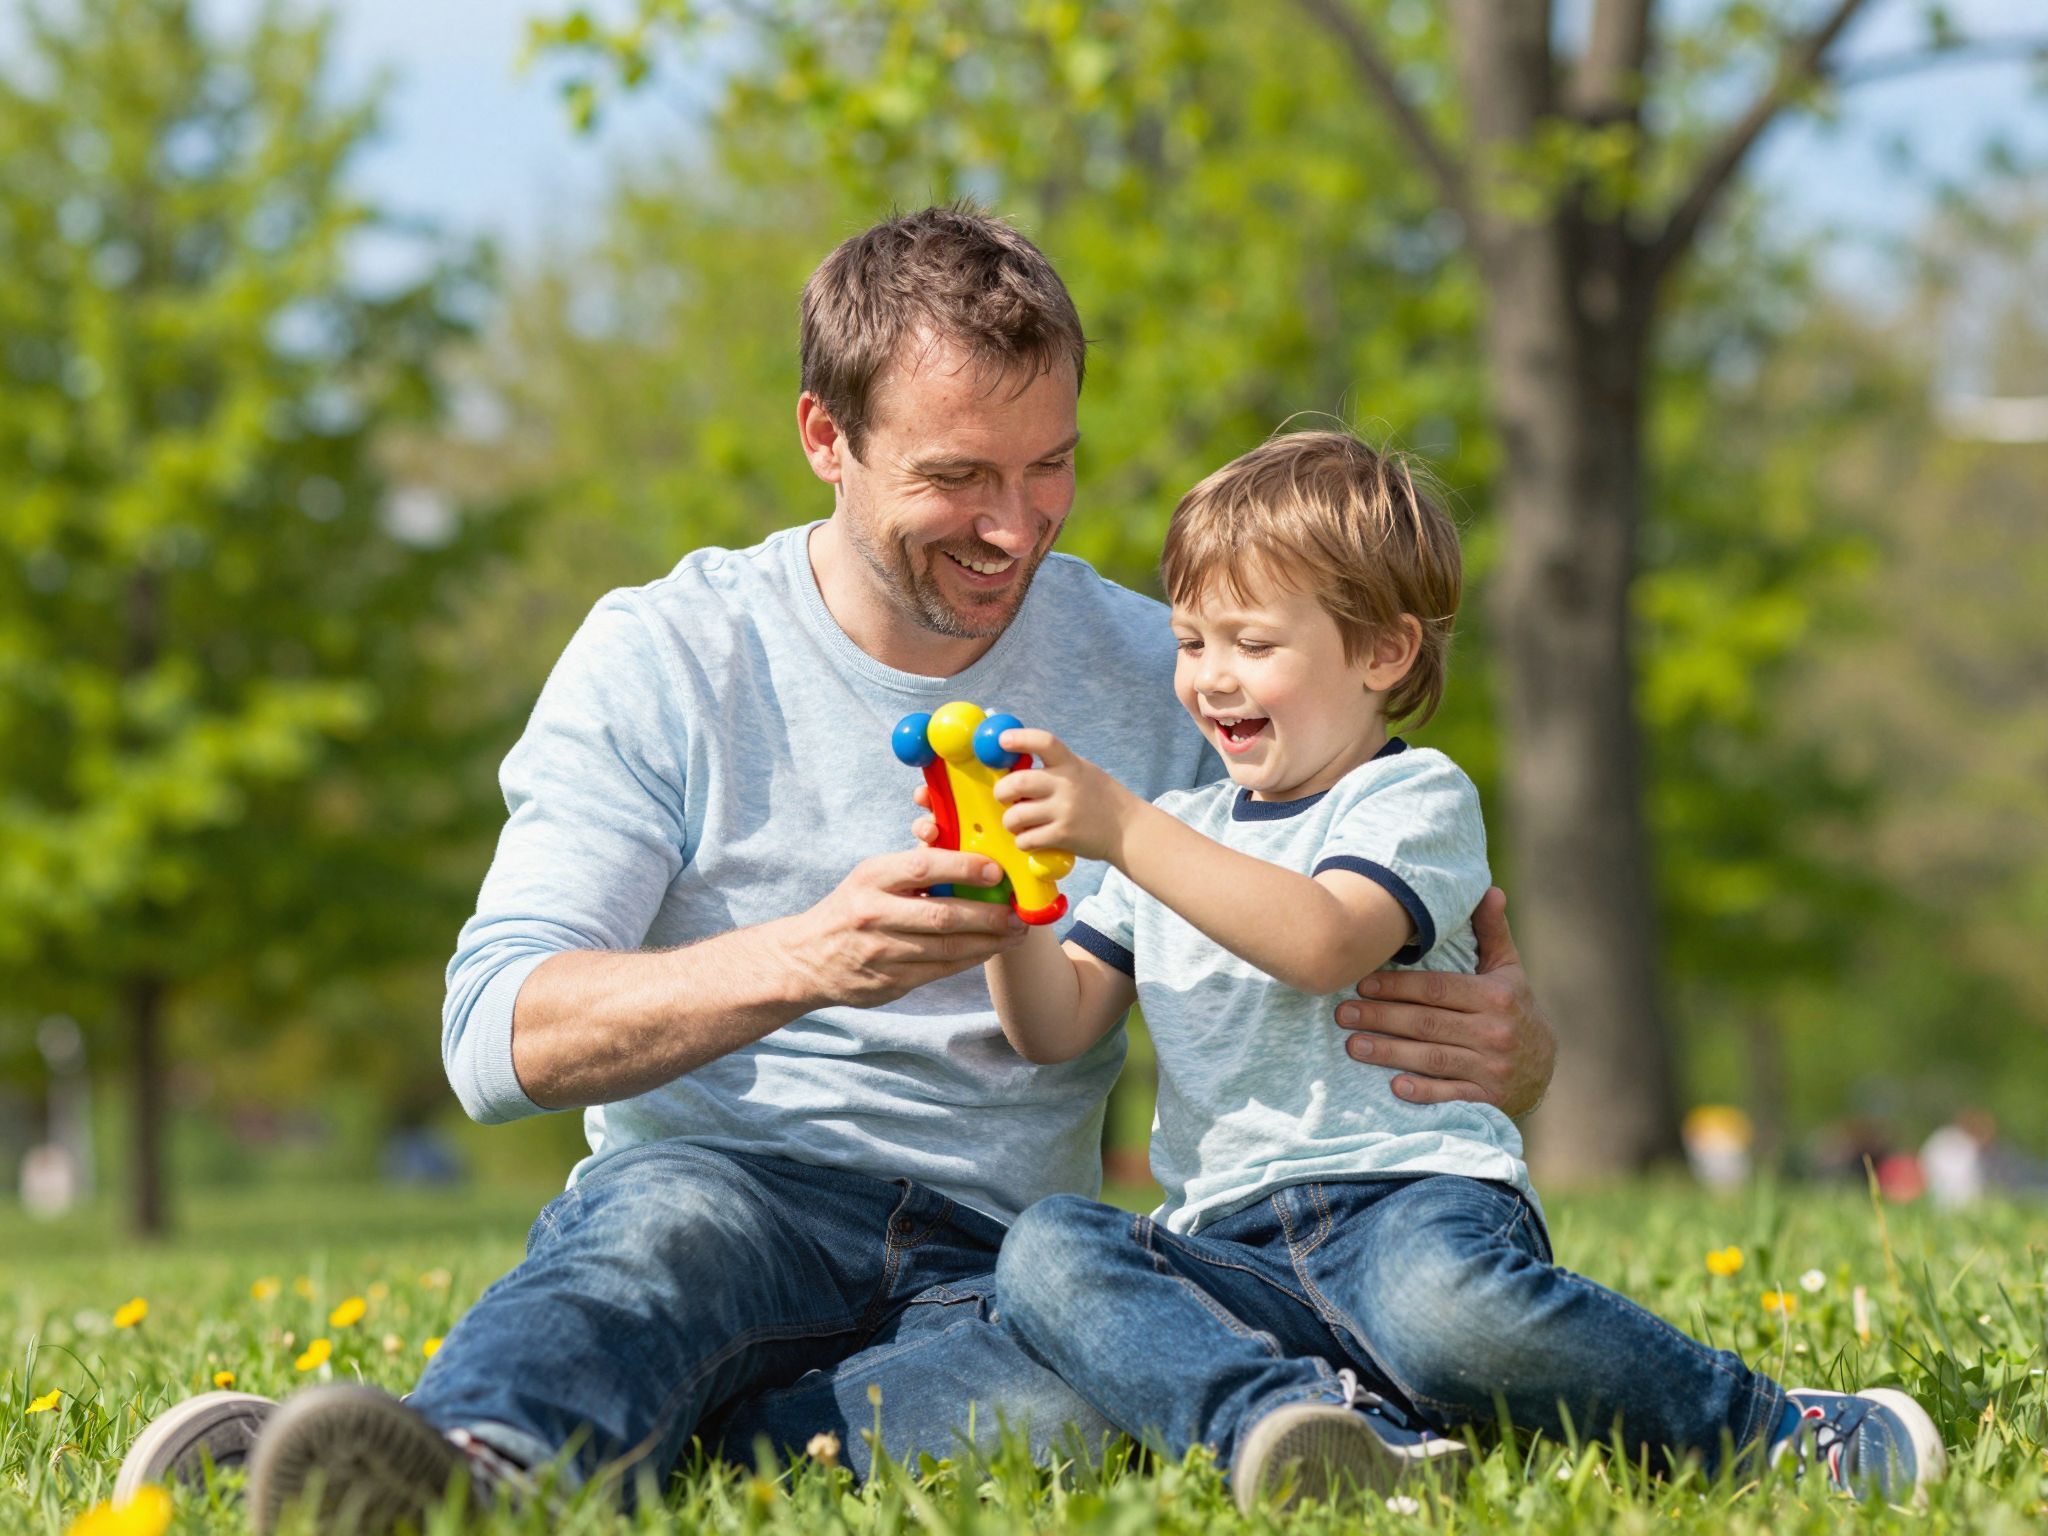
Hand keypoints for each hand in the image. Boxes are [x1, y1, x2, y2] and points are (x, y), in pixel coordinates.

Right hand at [786, 847, 1026, 1009]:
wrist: (806, 958)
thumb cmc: (852, 908)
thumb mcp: (871, 878)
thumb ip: (914, 869)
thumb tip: (971, 856)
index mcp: (872, 877)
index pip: (924, 867)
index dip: (964, 867)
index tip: (997, 870)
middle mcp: (875, 914)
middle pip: (943, 915)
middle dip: (988, 915)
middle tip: (1018, 912)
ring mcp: (882, 951)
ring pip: (948, 947)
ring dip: (988, 941)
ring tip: (1014, 932)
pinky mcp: (891, 982)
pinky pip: (941, 970)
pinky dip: (970, 959)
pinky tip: (989, 949)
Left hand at [990, 729, 1138, 863]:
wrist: (1128, 830)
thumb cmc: (1100, 798)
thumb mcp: (1082, 771)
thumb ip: (1054, 767)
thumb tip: (1012, 766)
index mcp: (1071, 764)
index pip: (1044, 742)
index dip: (1020, 739)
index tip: (1003, 740)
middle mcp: (1067, 785)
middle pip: (1018, 782)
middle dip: (1002, 791)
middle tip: (1004, 797)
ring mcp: (1065, 811)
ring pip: (1016, 816)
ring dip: (1011, 821)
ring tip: (1019, 823)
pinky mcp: (1063, 836)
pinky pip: (1026, 840)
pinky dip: (1023, 841)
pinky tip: (1032, 839)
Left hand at [1332, 888, 1555, 1116]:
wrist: (1544, 1066)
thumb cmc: (1515, 1009)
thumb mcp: (1508, 970)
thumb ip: (1492, 932)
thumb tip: (1488, 890)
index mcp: (1496, 997)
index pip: (1438, 989)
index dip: (1397, 986)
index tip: (1362, 983)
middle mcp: (1495, 1032)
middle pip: (1427, 1023)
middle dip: (1381, 1017)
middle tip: (1342, 1013)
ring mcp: (1492, 1068)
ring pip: (1432, 1058)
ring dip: (1389, 1052)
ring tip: (1352, 1044)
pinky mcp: (1488, 1099)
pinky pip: (1450, 1095)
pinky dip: (1423, 1092)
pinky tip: (1394, 1086)